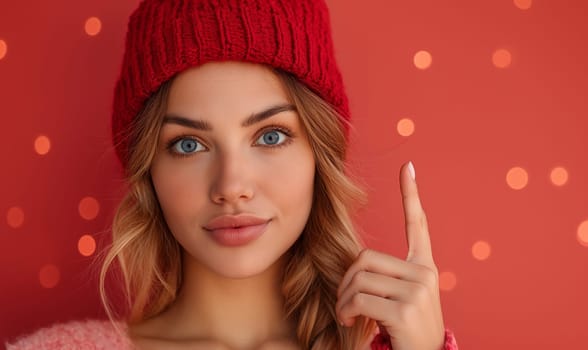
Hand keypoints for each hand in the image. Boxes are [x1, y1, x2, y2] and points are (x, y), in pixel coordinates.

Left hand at [336, 161, 445, 349]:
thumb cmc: (405, 332)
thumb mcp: (399, 299)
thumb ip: (386, 277)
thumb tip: (356, 265)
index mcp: (423, 268)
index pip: (418, 225)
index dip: (411, 195)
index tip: (408, 167)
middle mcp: (425, 273)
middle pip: (365, 258)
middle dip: (345, 281)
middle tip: (345, 304)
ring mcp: (418, 289)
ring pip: (358, 278)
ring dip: (343, 300)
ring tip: (348, 315)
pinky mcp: (406, 307)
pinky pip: (359, 298)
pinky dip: (345, 310)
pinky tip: (350, 322)